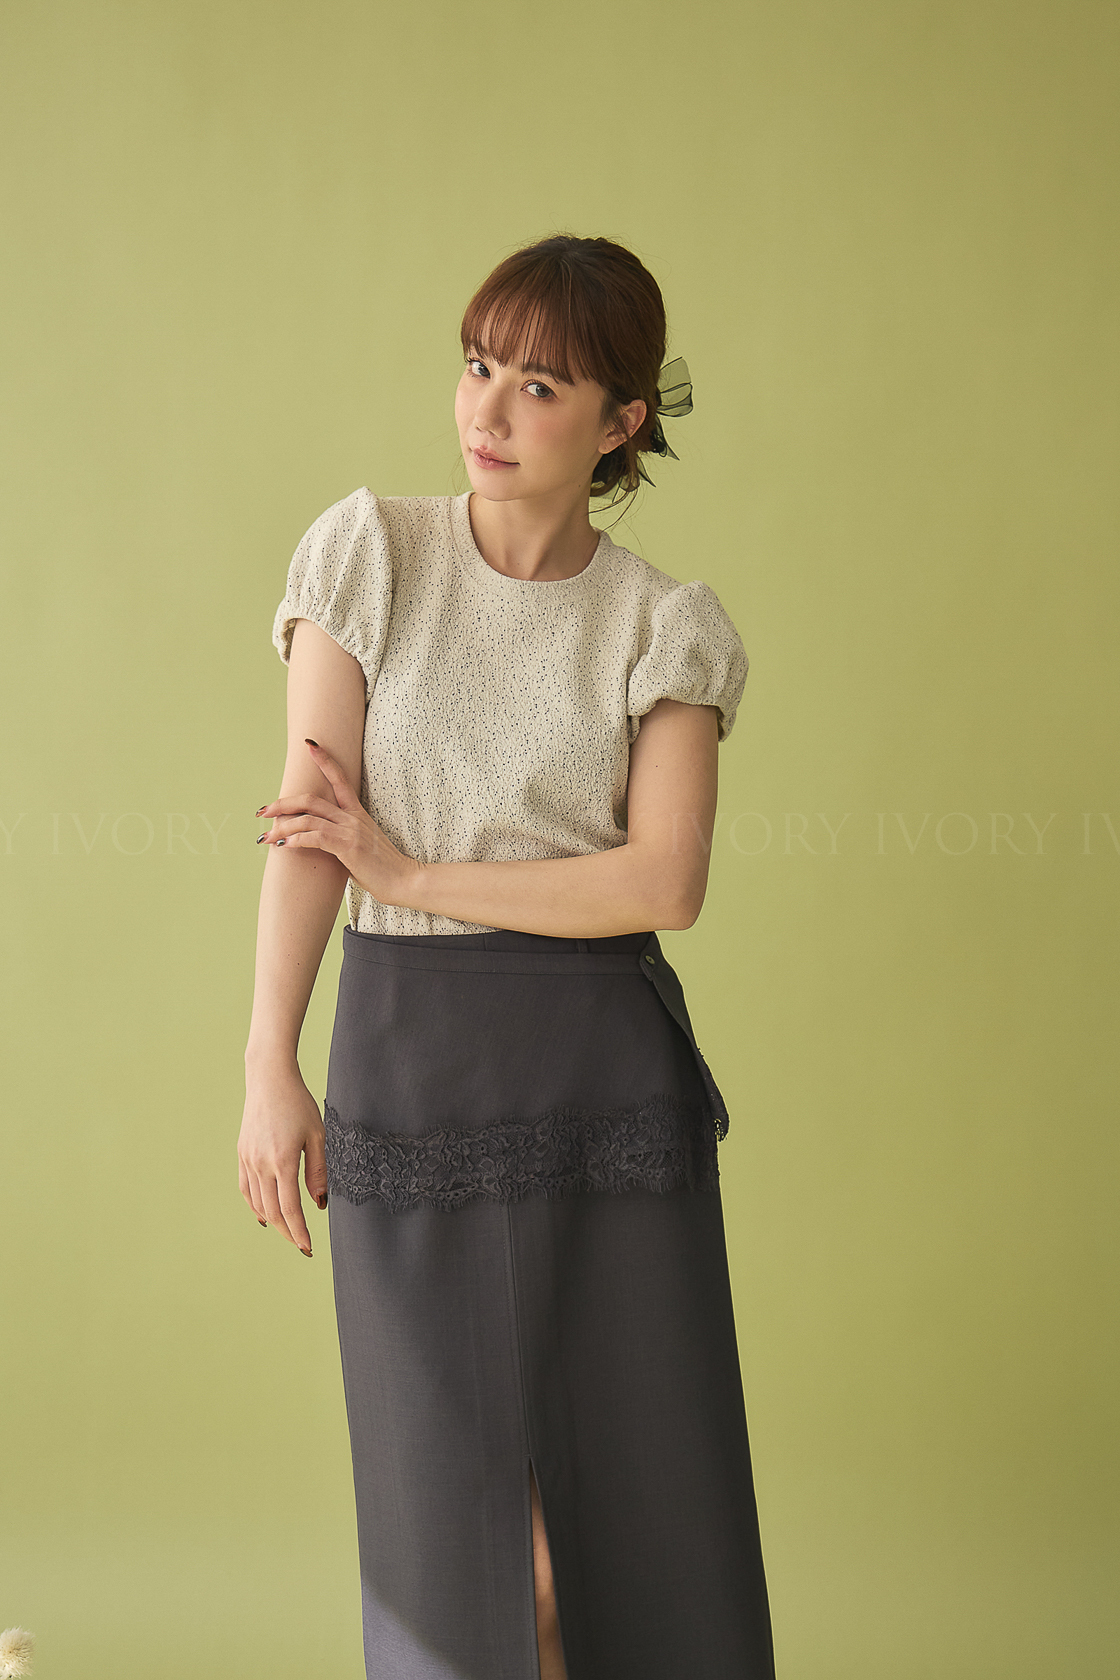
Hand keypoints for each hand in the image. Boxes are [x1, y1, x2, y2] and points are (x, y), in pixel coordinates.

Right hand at [238, 1063, 327, 1255]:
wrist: (269, 1080)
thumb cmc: (298, 1104)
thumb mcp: (317, 1135)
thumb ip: (319, 1171)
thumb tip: (320, 1204)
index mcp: (283, 1161)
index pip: (290, 1209)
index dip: (299, 1232)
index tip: (308, 1247)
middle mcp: (261, 1164)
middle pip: (272, 1211)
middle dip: (288, 1232)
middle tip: (301, 1244)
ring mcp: (248, 1160)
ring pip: (258, 1203)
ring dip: (273, 1221)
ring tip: (288, 1231)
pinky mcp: (242, 1154)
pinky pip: (246, 1189)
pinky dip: (255, 1205)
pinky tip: (265, 1214)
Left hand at [256, 739, 420, 905]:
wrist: (403, 879)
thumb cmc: (382, 867)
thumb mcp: (361, 845)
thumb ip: (342, 837)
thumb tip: (320, 841)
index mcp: (356, 812)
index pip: (339, 778)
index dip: (324, 760)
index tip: (310, 745)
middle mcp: (351, 816)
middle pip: (310, 799)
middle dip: (282, 803)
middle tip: (262, 811)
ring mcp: (349, 830)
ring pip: (307, 818)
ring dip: (281, 827)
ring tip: (265, 836)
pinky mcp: (347, 846)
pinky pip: (314, 837)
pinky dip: (295, 840)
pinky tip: (283, 847)